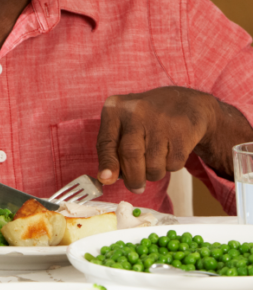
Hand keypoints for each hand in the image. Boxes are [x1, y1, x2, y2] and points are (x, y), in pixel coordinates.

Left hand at [95, 86, 226, 192]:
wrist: (184, 103)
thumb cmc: (144, 121)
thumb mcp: (122, 126)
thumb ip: (112, 149)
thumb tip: (107, 179)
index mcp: (115, 109)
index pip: (107, 141)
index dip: (107, 163)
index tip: (106, 179)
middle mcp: (136, 111)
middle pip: (131, 154)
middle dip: (133, 177)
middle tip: (136, 187)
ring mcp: (161, 120)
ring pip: (153, 164)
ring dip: (153, 174)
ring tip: (154, 162)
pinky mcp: (182, 131)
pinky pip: (173, 163)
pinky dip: (170, 167)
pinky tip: (170, 152)